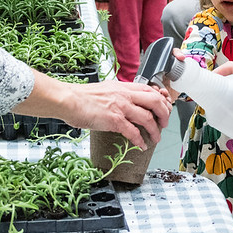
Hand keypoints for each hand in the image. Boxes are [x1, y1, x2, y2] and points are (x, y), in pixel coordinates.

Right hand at [17, 72, 171, 148]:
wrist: (68, 99)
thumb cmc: (81, 96)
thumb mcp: (105, 89)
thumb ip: (117, 95)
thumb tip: (125, 102)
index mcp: (124, 87)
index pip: (150, 89)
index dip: (161, 99)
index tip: (163, 108)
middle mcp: (125, 95)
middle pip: (155, 101)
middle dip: (164, 113)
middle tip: (164, 123)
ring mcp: (121, 107)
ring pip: (148, 118)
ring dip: (155, 130)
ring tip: (156, 138)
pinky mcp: (114, 120)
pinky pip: (133, 132)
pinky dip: (140, 140)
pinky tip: (141, 146)